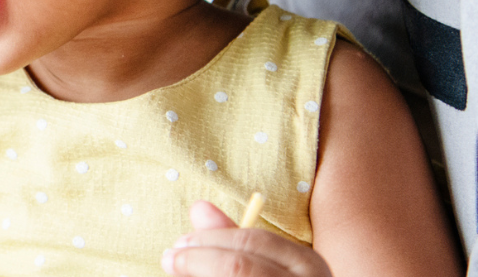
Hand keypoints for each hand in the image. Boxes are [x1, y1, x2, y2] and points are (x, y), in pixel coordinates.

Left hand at [162, 201, 333, 276]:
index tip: (179, 242)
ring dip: (196, 274)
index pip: (253, 241)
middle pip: (240, 267)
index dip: (208, 239)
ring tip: (176, 271)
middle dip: (196, 260)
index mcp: (307, 264)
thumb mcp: (263, 262)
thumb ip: (232, 238)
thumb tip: (198, 206)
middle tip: (169, 258)